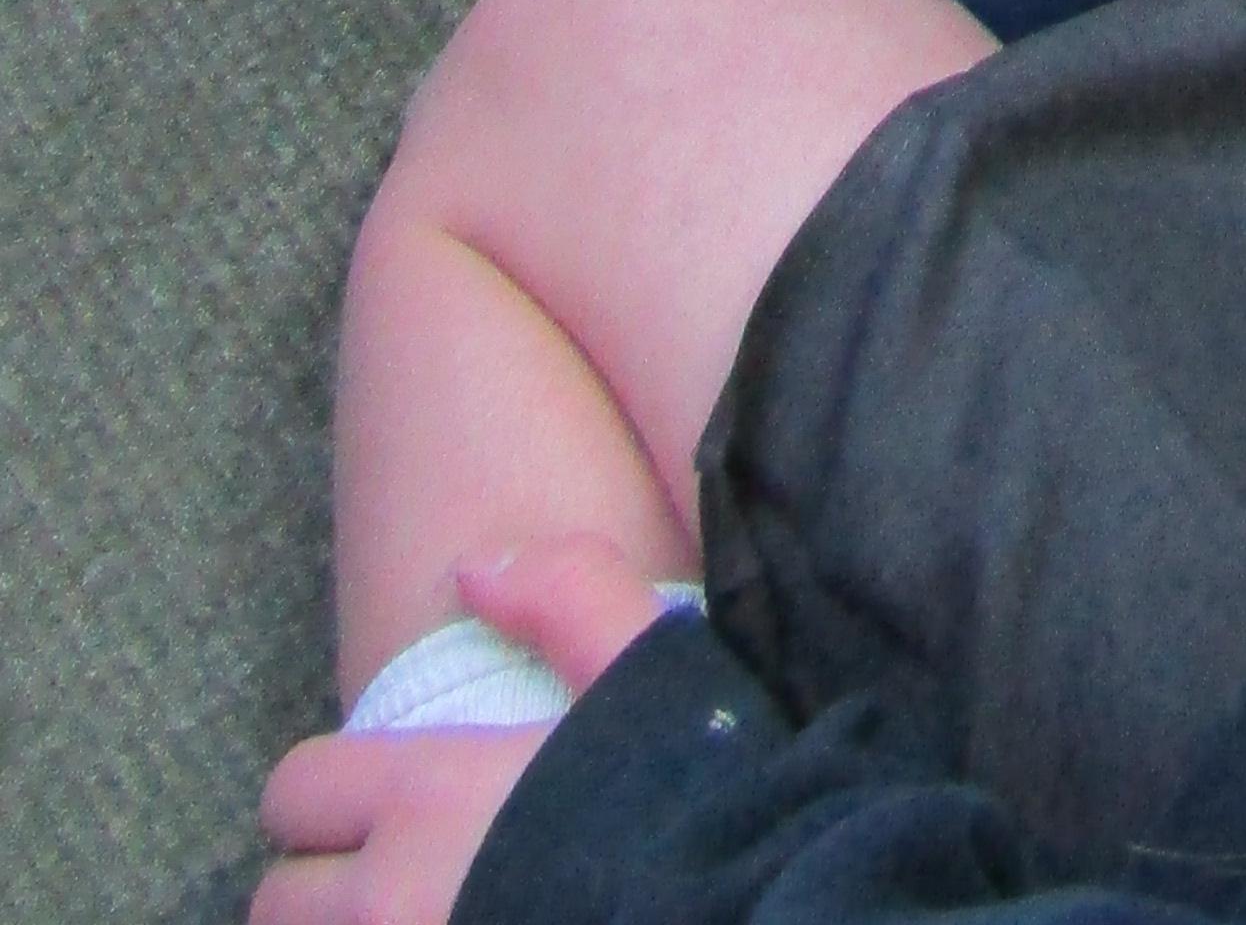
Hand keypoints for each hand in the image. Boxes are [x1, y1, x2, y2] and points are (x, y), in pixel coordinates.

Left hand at [254, 541, 677, 924]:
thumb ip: (565, 594)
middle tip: (390, 883)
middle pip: (277, 904)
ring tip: (409, 920)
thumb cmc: (697, 803)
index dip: (333, 795)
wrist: (755, 914)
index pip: (296, 791)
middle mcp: (387, 898)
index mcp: (427, 795)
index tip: (385, 808)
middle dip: (322, 891)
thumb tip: (471, 569)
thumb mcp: (649, 668)